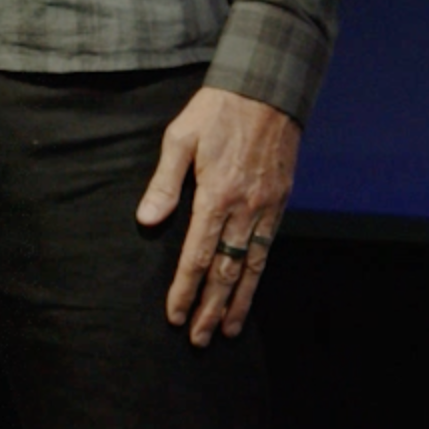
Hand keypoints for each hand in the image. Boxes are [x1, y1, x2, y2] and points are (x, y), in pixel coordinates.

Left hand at [135, 84, 297, 346]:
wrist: (267, 88)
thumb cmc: (217, 110)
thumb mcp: (180, 136)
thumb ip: (164, 182)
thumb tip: (148, 220)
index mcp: (216, 194)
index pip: (197, 255)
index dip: (185, 288)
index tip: (174, 315)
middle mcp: (244, 208)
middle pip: (226, 270)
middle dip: (210, 308)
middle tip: (197, 339)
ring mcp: (266, 207)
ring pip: (252, 266)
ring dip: (239, 302)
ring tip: (227, 331)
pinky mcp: (280, 201)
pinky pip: (269, 248)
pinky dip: (259, 275)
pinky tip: (250, 291)